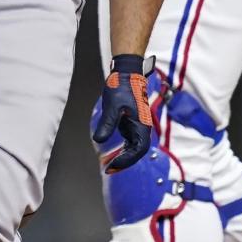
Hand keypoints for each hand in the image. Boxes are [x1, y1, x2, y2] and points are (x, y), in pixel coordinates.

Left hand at [92, 56, 152, 171]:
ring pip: (133, 146)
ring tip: (109, 164)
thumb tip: (99, 139)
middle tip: (109, 169)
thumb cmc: (122, 86)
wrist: (127, 72)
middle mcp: (142, 126)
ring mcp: (137, 124)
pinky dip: (123, 148)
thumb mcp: (112, 106)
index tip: (113, 166)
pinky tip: (113, 153)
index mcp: (142, 124)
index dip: (127, 160)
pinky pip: (129, 139)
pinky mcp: (132, 121)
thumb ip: (107, 124)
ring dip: (123, 156)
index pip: (138, 149)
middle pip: (137, 151)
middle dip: (124, 162)